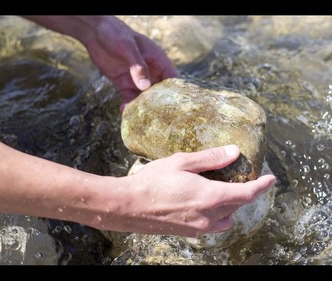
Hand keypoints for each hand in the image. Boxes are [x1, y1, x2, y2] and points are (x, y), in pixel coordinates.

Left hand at [81, 16, 178, 109]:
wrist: (94, 32)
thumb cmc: (115, 33)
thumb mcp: (128, 48)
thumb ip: (137, 66)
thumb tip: (145, 86)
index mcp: (157, 60)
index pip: (172, 79)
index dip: (175, 92)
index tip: (175, 107)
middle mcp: (150, 72)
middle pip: (159, 92)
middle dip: (158, 105)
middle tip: (156, 118)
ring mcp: (137, 79)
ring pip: (144, 98)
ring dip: (142, 107)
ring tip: (139, 117)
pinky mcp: (124, 84)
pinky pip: (129, 98)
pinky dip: (127, 105)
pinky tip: (124, 110)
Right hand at [104, 145, 275, 236]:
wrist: (128, 206)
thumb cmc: (152, 181)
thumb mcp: (181, 163)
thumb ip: (210, 159)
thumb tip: (233, 152)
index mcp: (210, 198)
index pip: (246, 194)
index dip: (261, 186)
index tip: (271, 179)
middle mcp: (208, 217)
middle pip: (236, 206)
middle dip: (240, 193)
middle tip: (236, 178)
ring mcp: (198, 228)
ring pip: (225, 218)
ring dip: (227, 205)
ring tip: (217, 190)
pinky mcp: (188, 232)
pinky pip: (210, 225)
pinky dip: (214, 214)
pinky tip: (200, 202)